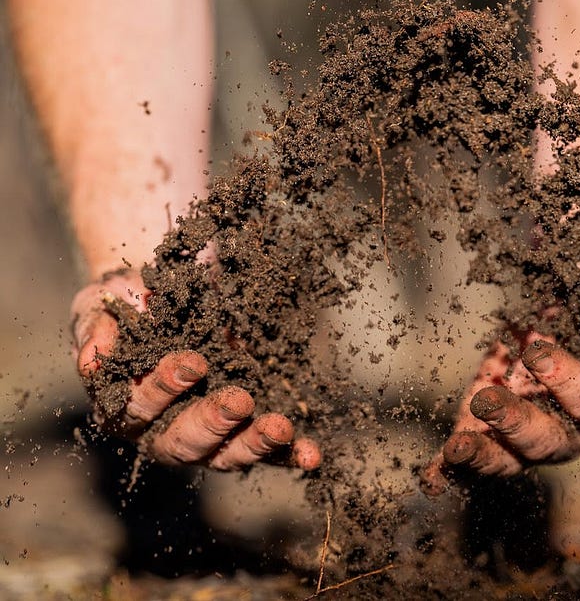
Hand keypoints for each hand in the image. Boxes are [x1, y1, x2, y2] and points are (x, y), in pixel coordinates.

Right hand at [70, 269, 320, 470]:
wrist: (170, 298)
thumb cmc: (128, 305)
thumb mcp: (100, 306)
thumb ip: (94, 329)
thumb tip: (91, 360)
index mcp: (124, 407)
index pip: (138, 408)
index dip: (162, 389)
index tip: (193, 361)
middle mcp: (164, 432)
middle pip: (184, 442)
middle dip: (212, 422)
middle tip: (239, 399)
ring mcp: (208, 438)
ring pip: (227, 455)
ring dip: (255, 444)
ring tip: (280, 427)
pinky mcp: (244, 433)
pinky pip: (268, 452)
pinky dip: (290, 455)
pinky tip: (313, 456)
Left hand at [420, 331, 579, 494]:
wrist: (542, 345)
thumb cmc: (578, 329)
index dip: (566, 380)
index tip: (535, 351)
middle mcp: (569, 436)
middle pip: (548, 440)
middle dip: (517, 420)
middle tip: (487, 398)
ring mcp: (527, 450)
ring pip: (508, 462)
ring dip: (481, 455)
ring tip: (457, 447)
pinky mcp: (490, 450)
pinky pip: (470, 472)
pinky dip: (447, 476)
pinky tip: (430, 477)